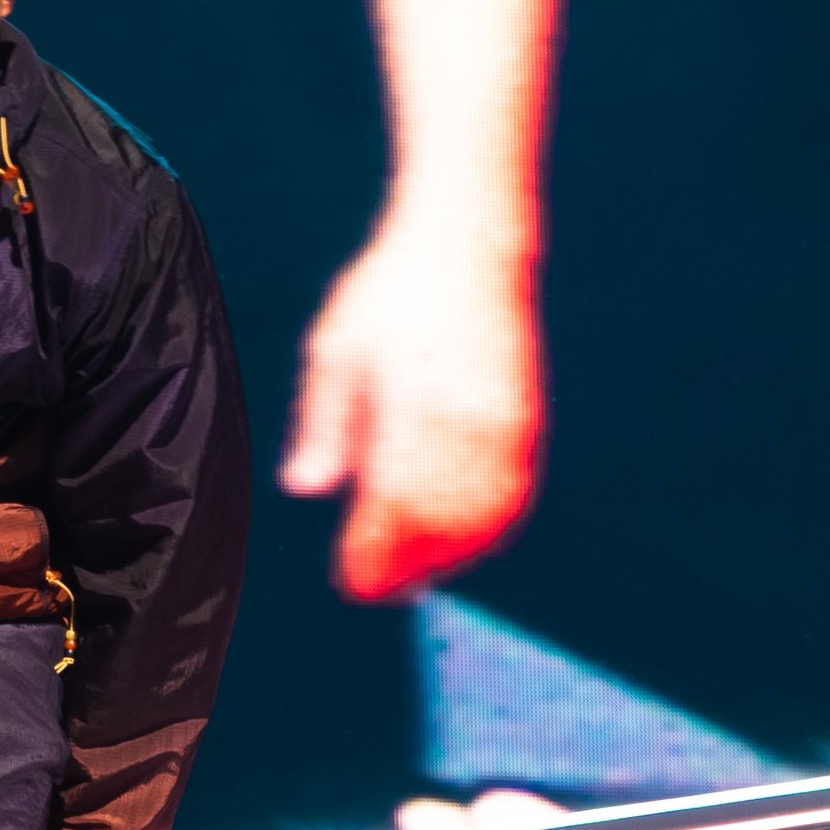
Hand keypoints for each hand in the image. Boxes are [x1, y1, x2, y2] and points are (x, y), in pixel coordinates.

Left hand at [279, 221, 544, 600]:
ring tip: (414, 572)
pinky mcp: (525, 421)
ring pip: (482, 519)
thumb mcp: (336, 349)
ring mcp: (503, 423)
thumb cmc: (393, 291)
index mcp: (413, 403)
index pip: (393, 507)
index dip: (374, 556)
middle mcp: (465, 420)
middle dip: (408, 567)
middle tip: (374, 587)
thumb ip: (324, 424)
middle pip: (439, 524)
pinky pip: (512, 496)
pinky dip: (487, 529)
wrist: (467, 242)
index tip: (353, 584)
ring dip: (449, 556)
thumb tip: (304, 488)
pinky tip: (460, 541)